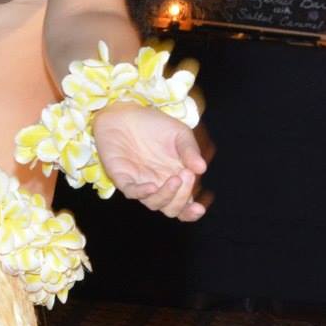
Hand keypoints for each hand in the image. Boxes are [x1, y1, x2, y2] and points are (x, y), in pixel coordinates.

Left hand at [91, 103, 207, 221]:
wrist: (126, 112)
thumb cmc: (155, 125)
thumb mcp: (179, 134)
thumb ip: (190, 151)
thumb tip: (202, 169)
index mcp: (176, 179)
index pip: (185, 206)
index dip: (191, 213)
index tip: (199, 208)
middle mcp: (159, 186)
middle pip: (172, 209)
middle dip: (182, 197)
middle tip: (187, 175)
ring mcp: (141, 184)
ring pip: (154, 204)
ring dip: (166, 195)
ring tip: (175, 178)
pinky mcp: (123, 178)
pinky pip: (132, 192)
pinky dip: (142, 193)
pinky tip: (151, 186)